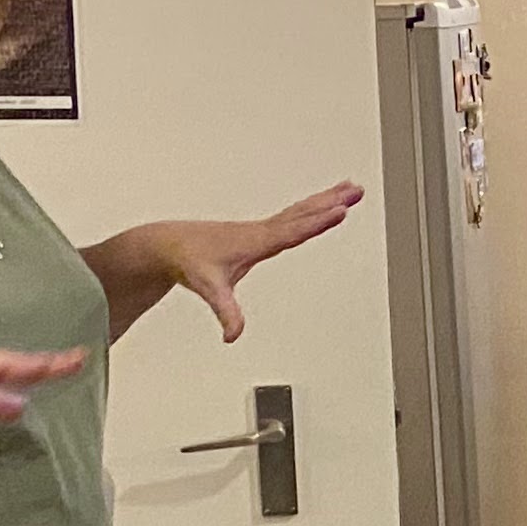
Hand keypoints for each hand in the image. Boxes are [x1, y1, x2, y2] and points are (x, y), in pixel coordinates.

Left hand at [160, 184, 364, 341]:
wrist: (169, 245)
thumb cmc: (189, 262)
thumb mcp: (208, 289)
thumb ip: (225, 311)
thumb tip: (232, 335)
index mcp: (257, 241)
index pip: (294, 230)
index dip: (318, 222)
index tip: (341, 209)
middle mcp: (262, 230)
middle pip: (304, 213)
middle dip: (331, 202)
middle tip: (357, 191)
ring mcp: (262, 228)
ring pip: (301, 210)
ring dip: (327, 199)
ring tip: (351, 190)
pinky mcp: (260, 231)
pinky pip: (294, 214)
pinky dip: (312, 207)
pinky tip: (321, 205)